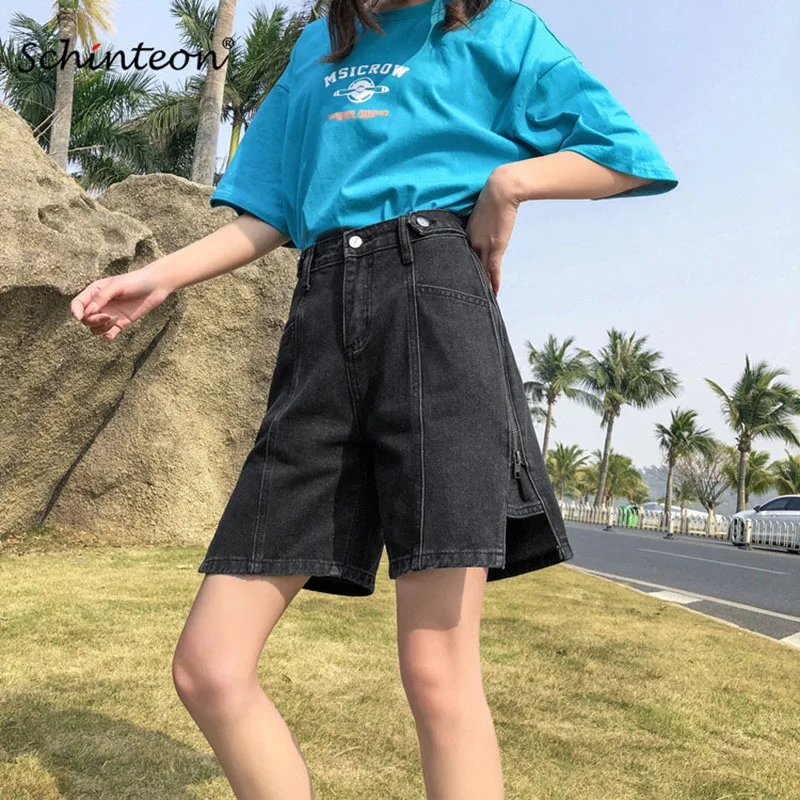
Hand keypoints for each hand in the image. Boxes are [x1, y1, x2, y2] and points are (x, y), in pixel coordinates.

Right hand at [70, 266, 173, 340]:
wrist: (155, 286)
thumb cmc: (134, 282)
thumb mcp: (116, 286)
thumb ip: (101, 298)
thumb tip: (87, 312)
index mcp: (94, 292)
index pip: (78, 304)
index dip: (75, 311)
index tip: (79, 317)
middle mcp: (100, 304)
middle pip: (86, 319)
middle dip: (93, 320)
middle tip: (107, 316)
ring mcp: (109, 314)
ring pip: (95, 328)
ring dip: (100, 328)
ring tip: (114, 320)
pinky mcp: (120, 323)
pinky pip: (108, 334)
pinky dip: (107, 336)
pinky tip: (112, 334)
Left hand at [464, 164, 521, 295]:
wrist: (501, 190)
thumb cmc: (492, 196)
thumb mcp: (481, 212)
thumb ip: (479, 223)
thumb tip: (484, 226)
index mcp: (465, 233)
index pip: (460, 256)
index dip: (459, 269)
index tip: (456, 280)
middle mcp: (471, 241)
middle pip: (466, 266)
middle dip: (466, 281)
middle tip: (462, 296)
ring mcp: (483, 245)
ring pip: (479, 270)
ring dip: (481, 284)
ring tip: (480, 299)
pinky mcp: (495, 246)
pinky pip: (493, 269)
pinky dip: (493, 281)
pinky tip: (493, 293)